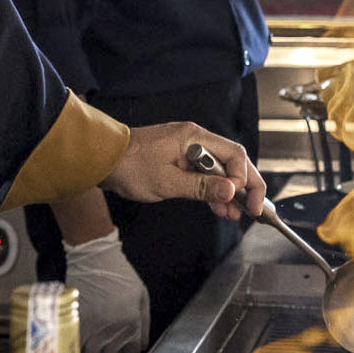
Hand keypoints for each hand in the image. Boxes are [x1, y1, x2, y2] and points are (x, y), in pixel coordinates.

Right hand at [61, 231, 150, 352]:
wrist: (95, 259)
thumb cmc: (120, 275)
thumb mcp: (142, 297)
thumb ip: (144, 324)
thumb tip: (142, 346)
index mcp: (132, 324)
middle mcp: (112, 330)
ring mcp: (93, 328)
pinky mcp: (77, 322)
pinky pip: (78, 346)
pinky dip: (81, 349)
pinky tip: (86, 344)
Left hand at [107, 122, 264, 220]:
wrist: (101, 159)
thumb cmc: (128, 166)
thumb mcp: (167, 181)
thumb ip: (201, 186)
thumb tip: (231, 190)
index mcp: (194, 138)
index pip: (234, 155)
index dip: (245, 179)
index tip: (246, 202)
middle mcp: (195, 140)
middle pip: (232, 161)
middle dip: (245, 186)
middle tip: (252, 210)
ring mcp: (187, 149)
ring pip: (220, 170)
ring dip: (229, 192)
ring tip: (234, 214)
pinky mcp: (179, 160)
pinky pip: (205, 174)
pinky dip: (213, 190)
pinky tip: (219, 207)